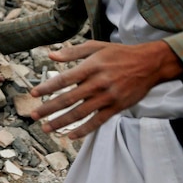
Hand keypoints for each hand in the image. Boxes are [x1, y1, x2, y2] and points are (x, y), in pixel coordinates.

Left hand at [30, 40, 182, 138]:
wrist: (150, 63)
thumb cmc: (120, 54)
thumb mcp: (96, 47)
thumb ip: (73, 52)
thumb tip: (51, 55)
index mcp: (91, 66)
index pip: (63, 80)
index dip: (47, 87)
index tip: (33, 94)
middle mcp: (98, 83)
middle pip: (68, 99)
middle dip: (48, 109)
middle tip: (33, 116)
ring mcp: (107, 97)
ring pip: (80, 113)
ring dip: (61, 122)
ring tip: (47, 128)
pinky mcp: (116, 107)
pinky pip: (97, 122)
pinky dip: (83, 130)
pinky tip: (70, 136)